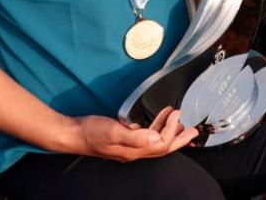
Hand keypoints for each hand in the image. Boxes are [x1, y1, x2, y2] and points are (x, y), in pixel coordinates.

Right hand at [70, 106, 197, 161]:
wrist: (72, 133)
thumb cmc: (90, 132)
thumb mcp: (113, 131)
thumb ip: (135, 135)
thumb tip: (156, 137)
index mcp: (134, 151)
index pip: (162, 145)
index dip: (173, 131)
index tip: (179, 116)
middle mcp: (133, 151)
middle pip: (163, 147)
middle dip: (179, 139)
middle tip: (193, 131)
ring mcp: (128, 146)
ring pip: (155, 142)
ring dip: (168, 131)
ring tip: (177, 121)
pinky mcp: (123, 139)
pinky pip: (145, 136)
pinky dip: (154, 127)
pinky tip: (155, 120)